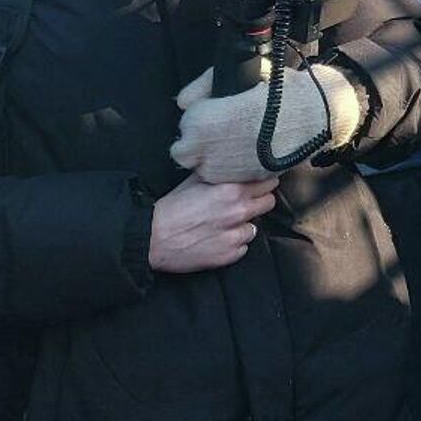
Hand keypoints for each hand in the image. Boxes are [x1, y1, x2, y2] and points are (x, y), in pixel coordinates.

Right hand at [148, 174, 278, 273]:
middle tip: (245, 202)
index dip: (264, 182)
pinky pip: (243, 248)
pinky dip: (234, 244)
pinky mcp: (228, 256)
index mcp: (233, 190)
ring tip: (225, 224)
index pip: (268, 182)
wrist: (151, 238)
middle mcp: (239, 212)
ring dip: (244, 225)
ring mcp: (235, 236)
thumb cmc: (171, 207)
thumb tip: (236, 164)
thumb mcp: (195, 180)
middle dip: (259, 201)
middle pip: (268, 202)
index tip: (259, 183)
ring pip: (255, 227)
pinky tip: (218, 239)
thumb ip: (221, 173)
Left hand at [170, 65, 362, 182]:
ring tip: (232, 140)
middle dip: (196, 140)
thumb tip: (183, 100)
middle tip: (215, 129)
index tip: (211, 110)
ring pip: (201, 166)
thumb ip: (204, 86)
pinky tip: (243, 152)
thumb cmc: (280, 92)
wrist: (313, 115)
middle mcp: (208, 148)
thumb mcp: (240, 75)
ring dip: (209, 155)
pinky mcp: (241, 179)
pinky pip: (223, 175)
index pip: (183, 121)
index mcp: (203, 120)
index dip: (198, 115)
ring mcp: (225, 167)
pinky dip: (228, 166)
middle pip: (183, 151)